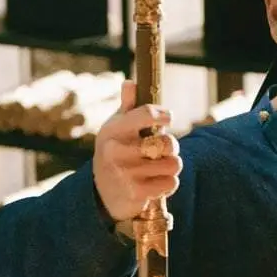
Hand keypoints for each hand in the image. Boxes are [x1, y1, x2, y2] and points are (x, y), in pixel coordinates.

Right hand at [92, 80, 182, 221]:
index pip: (146, 113)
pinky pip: (171, 183)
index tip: (168, 118)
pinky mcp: (136, 193)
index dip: (163, 115)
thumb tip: (130, 83)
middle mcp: (115, 151)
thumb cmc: (116, 153)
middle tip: (162, 150)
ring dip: (171, 166)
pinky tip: (155, 183)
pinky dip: (168, 184)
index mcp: (112, 131)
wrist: (103, 194)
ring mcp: (125, 174)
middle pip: (167, 143)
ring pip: (173, 164)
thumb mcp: (117, 129)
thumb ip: (127, 107)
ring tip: (158, 167)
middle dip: (171, 146)